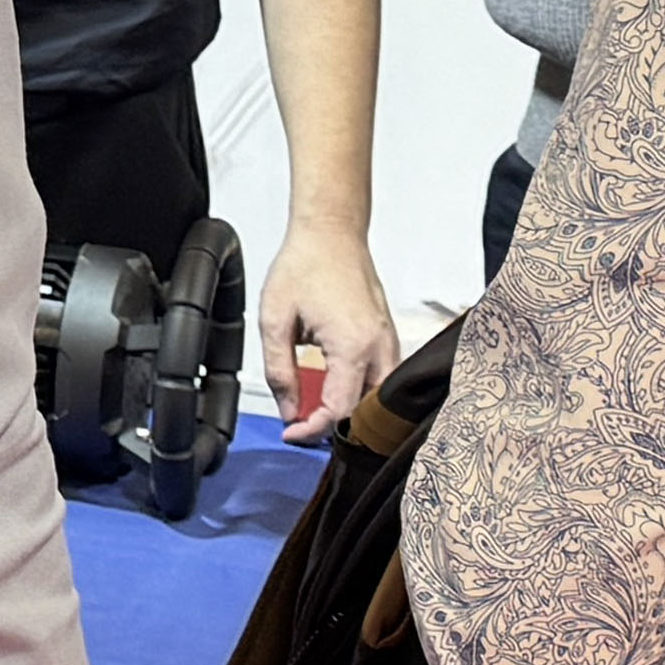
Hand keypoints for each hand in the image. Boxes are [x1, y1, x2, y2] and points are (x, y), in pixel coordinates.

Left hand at [253, 218, 396, 428]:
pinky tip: (331, 385)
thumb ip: (279, 371)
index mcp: (353, 346)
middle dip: (333, 425)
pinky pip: (380, 377)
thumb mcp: (275, 320)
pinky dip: (358, 390)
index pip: (340, 411)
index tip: (292, 432)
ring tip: (314, 406)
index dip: (313, 430)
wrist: (331, 232)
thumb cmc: (305, 264)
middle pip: (365, 412)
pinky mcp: (388, 336)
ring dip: (348, 409)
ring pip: (377, 398)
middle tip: (300, 422)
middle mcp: (380, 347)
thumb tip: (289, 410)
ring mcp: (389, 342)